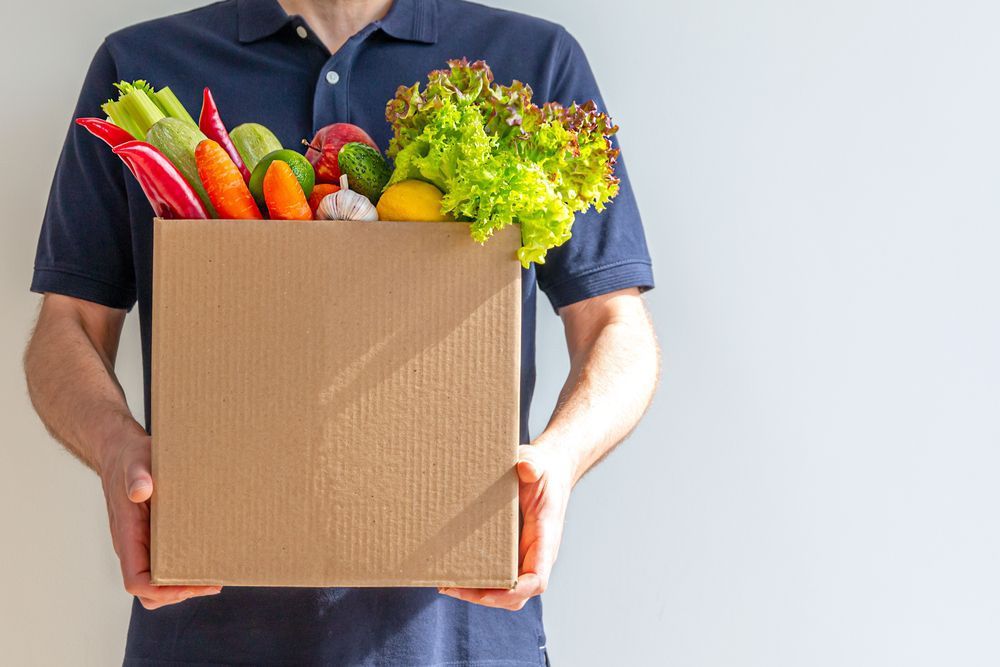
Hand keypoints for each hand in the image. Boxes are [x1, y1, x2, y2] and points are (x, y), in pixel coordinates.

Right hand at [99, 426, 221, 609]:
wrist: (121, 453)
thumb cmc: (130, 458)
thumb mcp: (136, 461)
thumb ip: (138, 475)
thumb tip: (141, 490)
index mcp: (127, 535)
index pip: (136, 580)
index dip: (163, 590)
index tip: (192, 584)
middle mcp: (131, 546)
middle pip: (148, 592)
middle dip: (178, 593)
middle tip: (212, 583)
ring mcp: (140, 544)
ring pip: (156, 583)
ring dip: (182, 586)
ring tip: (213, 577)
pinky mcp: (151, 538)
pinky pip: (162, 565)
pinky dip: (182, 570)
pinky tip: (206, 559)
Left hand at [439, 442, 574, 610]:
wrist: (547, 471)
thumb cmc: (542, 470)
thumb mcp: (538, 463)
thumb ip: (534, 465)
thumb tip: (526, 468)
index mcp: (545, 538)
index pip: (537, 579)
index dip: (516, 591)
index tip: (492, 589)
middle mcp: (535, 554)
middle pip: (517, 594)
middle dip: (487, 597)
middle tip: (453, 587)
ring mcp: (523, 556)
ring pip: (505, 591)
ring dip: (478, 593)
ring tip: (446, 584)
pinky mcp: (510, 552)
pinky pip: (496, 576)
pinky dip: (476, 581)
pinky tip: (452, 573)